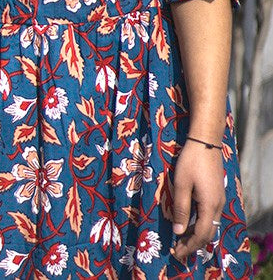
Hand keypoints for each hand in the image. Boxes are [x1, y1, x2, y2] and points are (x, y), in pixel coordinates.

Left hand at [171, 139, 224, 261]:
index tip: (176, 253)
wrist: (205, 141)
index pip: (201, 235)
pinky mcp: (217, 194)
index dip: (189, 246)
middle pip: (208, 234)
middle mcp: (218, 206)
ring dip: (197, 235)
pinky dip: (200, 225)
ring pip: (210, 226)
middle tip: (177, 250)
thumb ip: (181, 209)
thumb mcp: (181, 184)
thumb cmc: (191, 161)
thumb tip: (179, 232)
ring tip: (182, 240)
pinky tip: (190, 223)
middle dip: (193, 244)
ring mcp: (219, 200)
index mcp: (210, 206)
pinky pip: (210, 217)